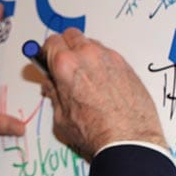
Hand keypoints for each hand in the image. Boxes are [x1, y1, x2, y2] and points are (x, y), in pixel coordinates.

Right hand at [39, 27, 165, 159]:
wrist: (129, 140)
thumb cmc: (97, 132)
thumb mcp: (61, 117)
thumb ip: (54, 94)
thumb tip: (52, 85)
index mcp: (66, 65)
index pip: (50, 42)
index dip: (46, 52)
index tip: (46, 60)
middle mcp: (88, 55)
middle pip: (70, 35)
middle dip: (64, 47)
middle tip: (63, 64)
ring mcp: (109, 57)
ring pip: (91, 43)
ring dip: (84, 53)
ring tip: (85, 76)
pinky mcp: (126, 65)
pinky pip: (108, 55)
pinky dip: (102, 62)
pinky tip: (102, 82)